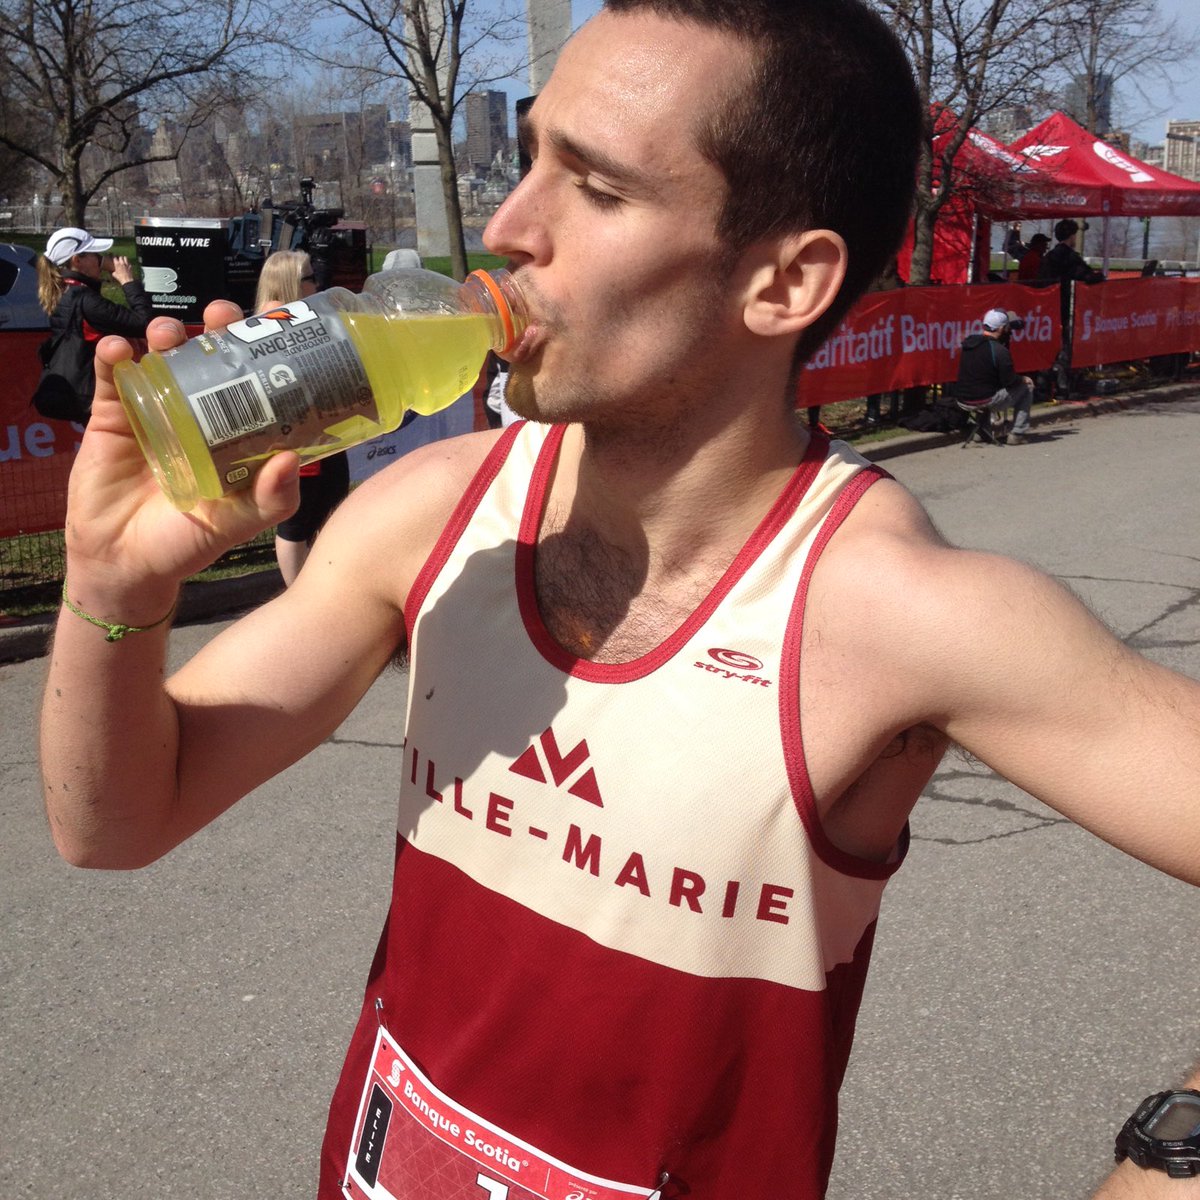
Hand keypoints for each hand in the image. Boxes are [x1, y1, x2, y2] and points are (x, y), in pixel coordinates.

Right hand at [64, 299, 300, 615]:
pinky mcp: (112, 417)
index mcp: (235, 432)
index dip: (262, 350)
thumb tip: (293, 459)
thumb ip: (271, 499)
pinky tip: (119, 350)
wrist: (125, 563)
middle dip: (217, 329)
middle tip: (221, 316)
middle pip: (210, 358)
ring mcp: (154, 410)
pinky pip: (112, 378)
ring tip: (169, 334)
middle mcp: (198, 413)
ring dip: (165, 335)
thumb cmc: (189, 541)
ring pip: (162, 357)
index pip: (255, 380)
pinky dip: (114, 357)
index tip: (274, 322)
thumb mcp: (238, 522)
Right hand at [109, 256, 135, 285]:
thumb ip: (114, 271)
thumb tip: (113, 272)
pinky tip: (127, 266)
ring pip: (125, 258)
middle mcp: (122, 263)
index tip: (115, 260)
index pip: (115, 258)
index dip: (115, 259)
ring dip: (124, 259)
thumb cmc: (120, 278)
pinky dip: (128, 264)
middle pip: (120, 257)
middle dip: (119, 258)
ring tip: (123, 261)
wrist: (127, 280)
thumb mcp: (114, 275)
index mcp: (117, 264)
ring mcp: (126, 264)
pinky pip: (129, 263)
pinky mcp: (130, 266)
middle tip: (119, 260)